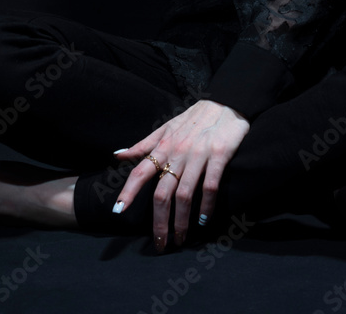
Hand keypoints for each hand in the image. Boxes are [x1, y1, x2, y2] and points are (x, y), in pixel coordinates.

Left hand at [112, 98, 249, 251]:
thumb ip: (144, 144)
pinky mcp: (219, 156)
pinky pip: (210, 187)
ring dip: (181, 221)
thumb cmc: (195, 117)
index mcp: (164, 146)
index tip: (118, 211)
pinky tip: (204, 220)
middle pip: (162, 193)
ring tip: (180, 238)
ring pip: (184, 195)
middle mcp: (178, 152)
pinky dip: (206, 206)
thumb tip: (118, 155)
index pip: (140, 172)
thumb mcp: (166, 126)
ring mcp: (198, 155)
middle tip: (160, 243)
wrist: (227, 102)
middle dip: (159, 222)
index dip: (128, 191)